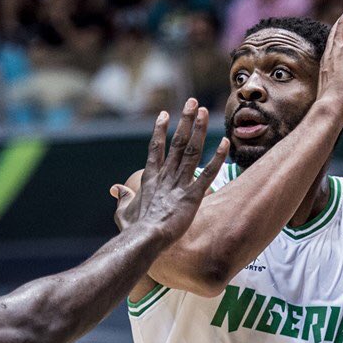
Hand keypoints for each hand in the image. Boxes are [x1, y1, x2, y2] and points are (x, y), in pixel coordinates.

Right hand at [111, 98, 227, 243]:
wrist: (144, 239)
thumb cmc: (133, 230)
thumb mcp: (122, 212)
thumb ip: (122, 198)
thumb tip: (116, 189)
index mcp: (150, 179)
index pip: (156, 148)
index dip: (160, 130)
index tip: (165, 114)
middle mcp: (166, 176)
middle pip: (177, 143)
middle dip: (185, 121)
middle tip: (192, 102)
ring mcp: (180, 184)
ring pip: (191, 151)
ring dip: (198, 130)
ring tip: (204, 111)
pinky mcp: (193, 196)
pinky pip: (208, 173)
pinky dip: (217, 158)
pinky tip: (225, 142)